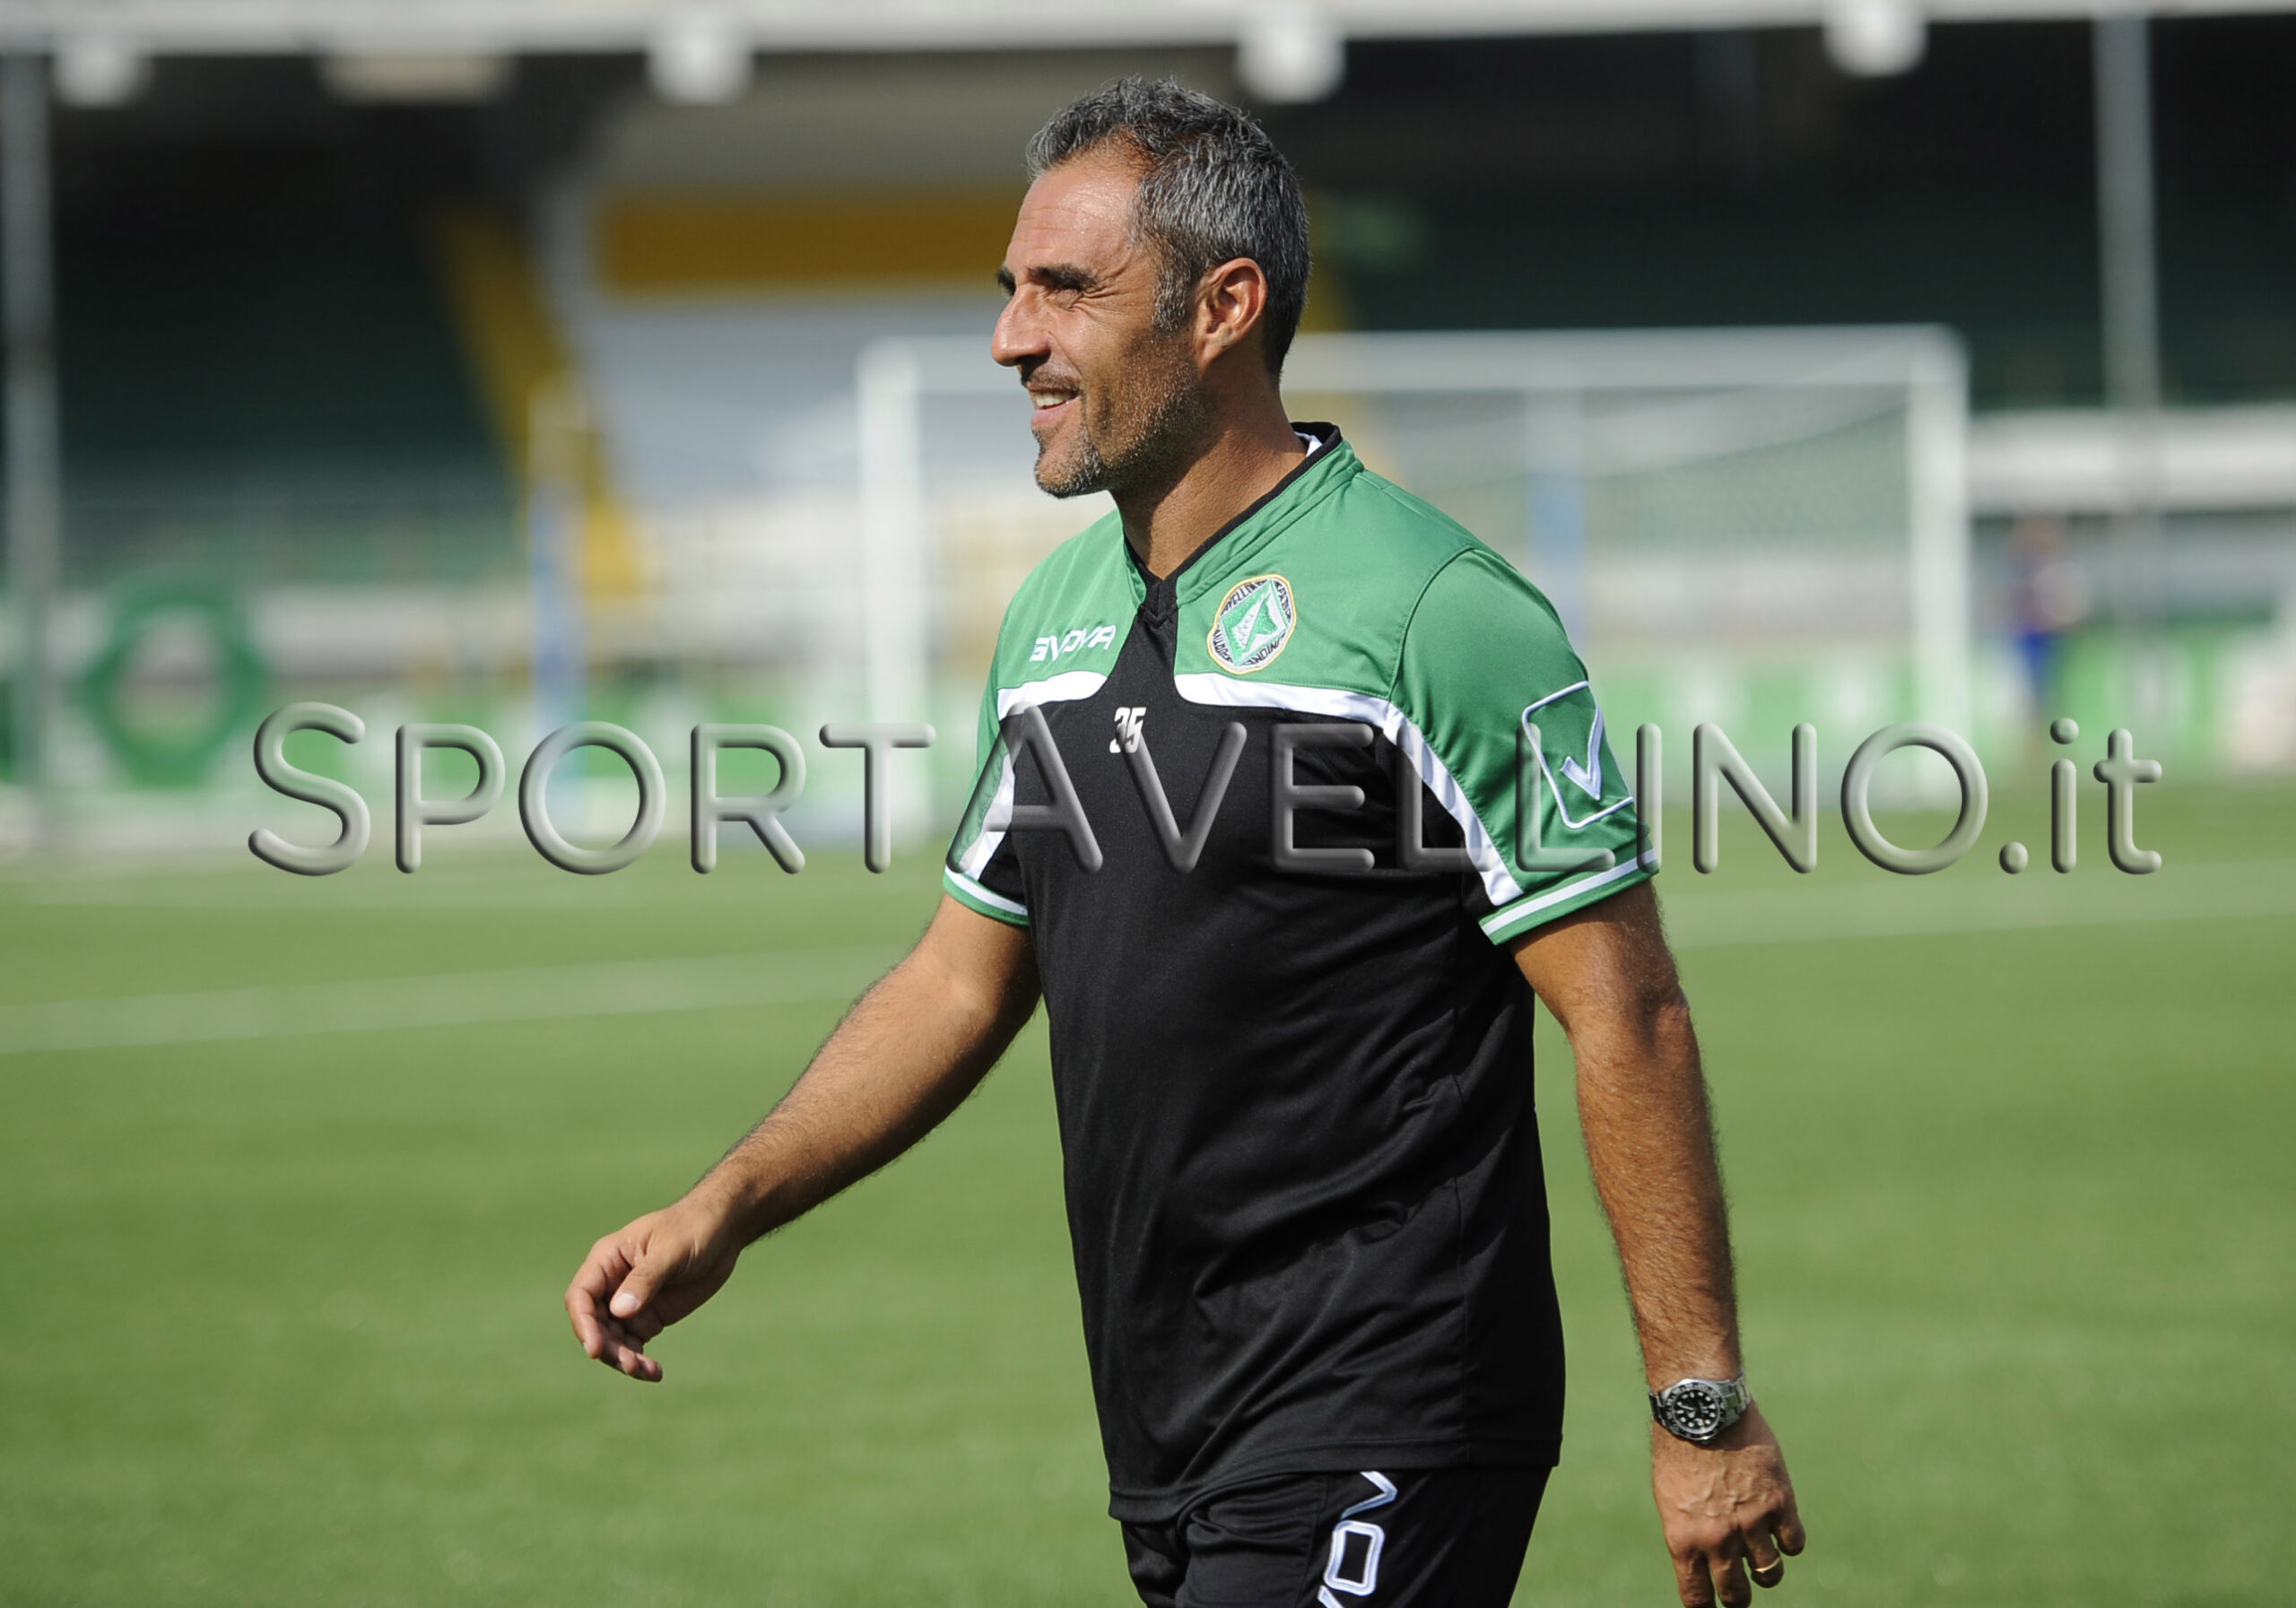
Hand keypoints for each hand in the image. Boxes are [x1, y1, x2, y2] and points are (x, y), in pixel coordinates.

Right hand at [564, 1193, 743, 1381]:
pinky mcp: (647, 1317)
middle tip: (630, 1365)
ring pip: (612, 1340)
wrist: (723, 1231)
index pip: (581, 1296)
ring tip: (646, 1370)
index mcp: (607, 1259)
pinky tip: (655, 1372)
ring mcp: (628, 1303)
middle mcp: (611, 1284)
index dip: (583, 1324)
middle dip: (607, 1347)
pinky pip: (633, 1345)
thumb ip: (646, 1279)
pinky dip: (640, 1361)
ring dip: (623, 1359)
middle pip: (593, 1324)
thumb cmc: (693, 1228)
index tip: (595, 1349)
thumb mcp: (671, 1250)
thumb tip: (618, 1312)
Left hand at [1650, 1401, 1805, 1605]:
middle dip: (1738, 1596)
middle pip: (1736, 1594)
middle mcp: (1718, 1539)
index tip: (1713, 1606)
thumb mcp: (1670, 1497)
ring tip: (1764, 1562)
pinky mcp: (1780, 1504)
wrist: (1702, 1409)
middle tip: (1741, 1590)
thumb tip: (1703, 1561)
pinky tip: (1781, 1529)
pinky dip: (1789, 1541)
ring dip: (1767, 1571)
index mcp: (1684, 1540)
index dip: (1707, 1606)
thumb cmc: (1679, 1448)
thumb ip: (1688, 1532)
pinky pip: (1793, 1543)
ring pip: (1770, 1573)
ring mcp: (1751, 1523)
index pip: (1697, 1597)